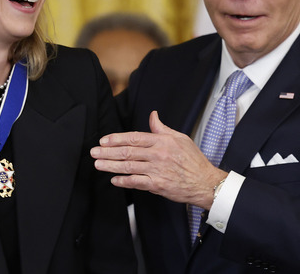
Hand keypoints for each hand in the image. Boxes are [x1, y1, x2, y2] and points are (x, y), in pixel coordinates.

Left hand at [91, 110, 227, 209]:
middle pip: (127, 152)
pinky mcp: (158, 184)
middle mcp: (158, 154)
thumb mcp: (180, 138)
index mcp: (162, 141)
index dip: (116, 139)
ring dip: (111, 165)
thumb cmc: (194, 160)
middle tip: (94, 152)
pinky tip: (114, 179)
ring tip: (98, 164)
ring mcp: (157, 170)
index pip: (134, 138)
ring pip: (129, 167)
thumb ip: (162, 128)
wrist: (205, 182)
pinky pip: (137, 182)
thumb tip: (153, 115)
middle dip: (108, 152)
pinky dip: (124, 181)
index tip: (104, 140)